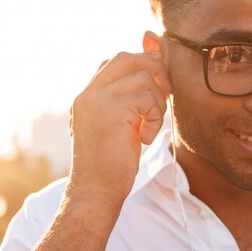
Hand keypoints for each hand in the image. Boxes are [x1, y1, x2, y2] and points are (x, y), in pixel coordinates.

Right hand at [69, 51, 170, 203]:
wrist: (95, 192)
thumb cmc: (111, 163)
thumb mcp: (123, 124)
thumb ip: (133, 98)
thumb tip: (155, 62)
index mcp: (88, 96)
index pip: (117, 61)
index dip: (143, 66)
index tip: (158, 87)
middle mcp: (88, 93)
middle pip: (129, 58)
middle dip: (155, 72)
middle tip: (163, 98)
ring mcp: (96, 100)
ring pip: (143, 77)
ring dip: (157, 102)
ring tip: (150, 127)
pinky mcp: (111, 111)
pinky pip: (147, 98)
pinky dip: (156, 118)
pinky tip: (145, 138)